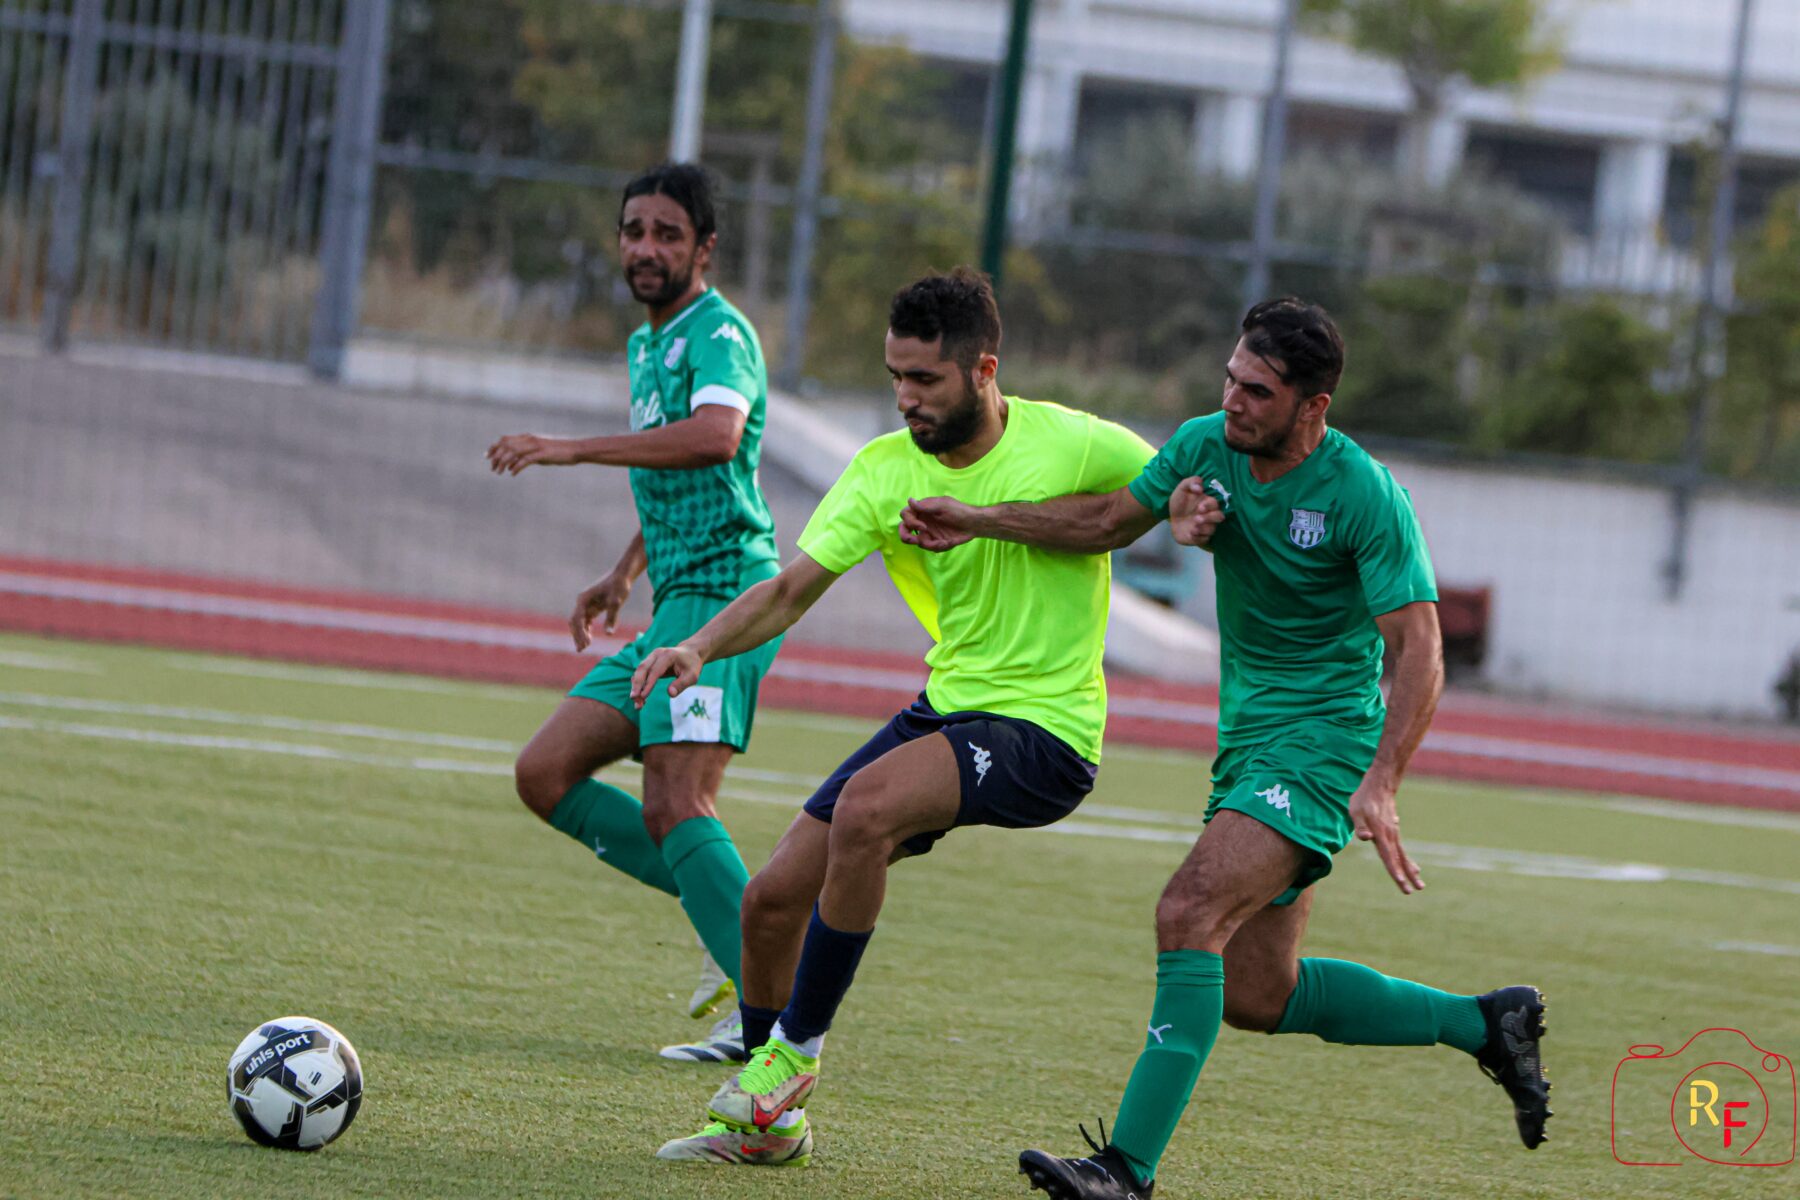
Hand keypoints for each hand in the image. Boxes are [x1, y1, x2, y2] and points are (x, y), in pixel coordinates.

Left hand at [487, 434, 576, 474]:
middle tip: (492, 469)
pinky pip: (525, 460)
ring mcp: (536, 446)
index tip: (487, 457)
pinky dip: (516, 467)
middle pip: (506, 445)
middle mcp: (529, 439)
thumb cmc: (558, 451)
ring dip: (503, 463)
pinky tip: (513, 474)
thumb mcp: (539, 451)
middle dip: (496, 457)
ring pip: (513, 452)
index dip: (494, 447)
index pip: (505, 439)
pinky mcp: (542, 454)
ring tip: (499, 472)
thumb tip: (512, 465)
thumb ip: (526, 454)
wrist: (575, 449)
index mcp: (528, 437)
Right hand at [570, 572, 631, 650]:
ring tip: (584, 647)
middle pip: (575, 622)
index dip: (580, 632)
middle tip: (582, 649)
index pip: (577, 619)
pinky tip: (589, 639)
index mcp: (583, 599)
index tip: (586, 643)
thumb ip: (612, 618)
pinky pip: (586, 621)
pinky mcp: (593, 606)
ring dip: (580, 634)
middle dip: (577, 635)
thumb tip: (609, 634)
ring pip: (579, 622)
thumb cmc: (619, 586)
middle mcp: (582, 602)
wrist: (623, 575)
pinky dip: (586, 630)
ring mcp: (586, 604)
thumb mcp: (616, 602)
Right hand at [631, 644, 702, 707]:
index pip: (655, 670)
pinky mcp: (649, 663)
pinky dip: (638, 685)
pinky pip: (641, 674)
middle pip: (642, 669)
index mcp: (667, 656)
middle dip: (637, 685)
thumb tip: (670, 694)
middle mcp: (656, 654)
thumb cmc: (692, 665)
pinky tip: (640, 698)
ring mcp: (651, 657)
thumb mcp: (692, 676)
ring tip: (637, 704)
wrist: (690, 653)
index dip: (648, 684)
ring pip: (639, 672)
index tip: (643, 697)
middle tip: (634, 700)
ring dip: (636, 687)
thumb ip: (681, 684)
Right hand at [898, 496, 980, 551]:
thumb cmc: (959, 511)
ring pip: (919, 542)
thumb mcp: (943, 506)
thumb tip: (909, 500)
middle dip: (907, 537)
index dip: (910, 522)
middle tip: (915, 541)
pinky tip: (949, 542)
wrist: (974, 524)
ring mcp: (928, 532)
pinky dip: (939, 547)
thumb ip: (925, 506)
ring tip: (945, 542)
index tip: (923, 526)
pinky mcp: (935, 541)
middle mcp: (922, 521)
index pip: (905, 515)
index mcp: (922, 510)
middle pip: (904, 530)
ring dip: (931, 544)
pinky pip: (931, 548)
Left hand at [1168, 478, 1224, 546]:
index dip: (1209, 506)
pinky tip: (1191, 534)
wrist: (1172, 518)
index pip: (1215, 504)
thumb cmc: (1180, 503)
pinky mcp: (1200, 538)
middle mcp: (1209, 516)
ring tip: (1193, 527)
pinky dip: (1198, 538)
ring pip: (1212, 530)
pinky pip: (1204, 540)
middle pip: (1219, 517)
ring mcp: (1206, 527)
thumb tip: (1200, 487)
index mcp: (1207, 503)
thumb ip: (1191, 482)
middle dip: (1210, 518)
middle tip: (1197, 518)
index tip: (1200, 507)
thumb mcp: (1182, 489)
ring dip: (1203, 528)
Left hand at [1348, 776, 1423, 894]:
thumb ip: (1360, 826)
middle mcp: (1390, 836)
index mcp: (1380, 834)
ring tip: (1420, 885)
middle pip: (1398, 859)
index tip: (1401, 882)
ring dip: (1410, 871)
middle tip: (1414, 890)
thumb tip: (1366, 838)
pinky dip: (1408, 860)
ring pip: (1403, 856)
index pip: (1387, 856)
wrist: (1380, 785)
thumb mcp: (1355, 811)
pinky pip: (1402, 850)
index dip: (1393, 870)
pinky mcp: (1394, 832)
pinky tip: (1414, 868)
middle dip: (1405, 876)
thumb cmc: (1363, 799)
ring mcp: (1394, 834)